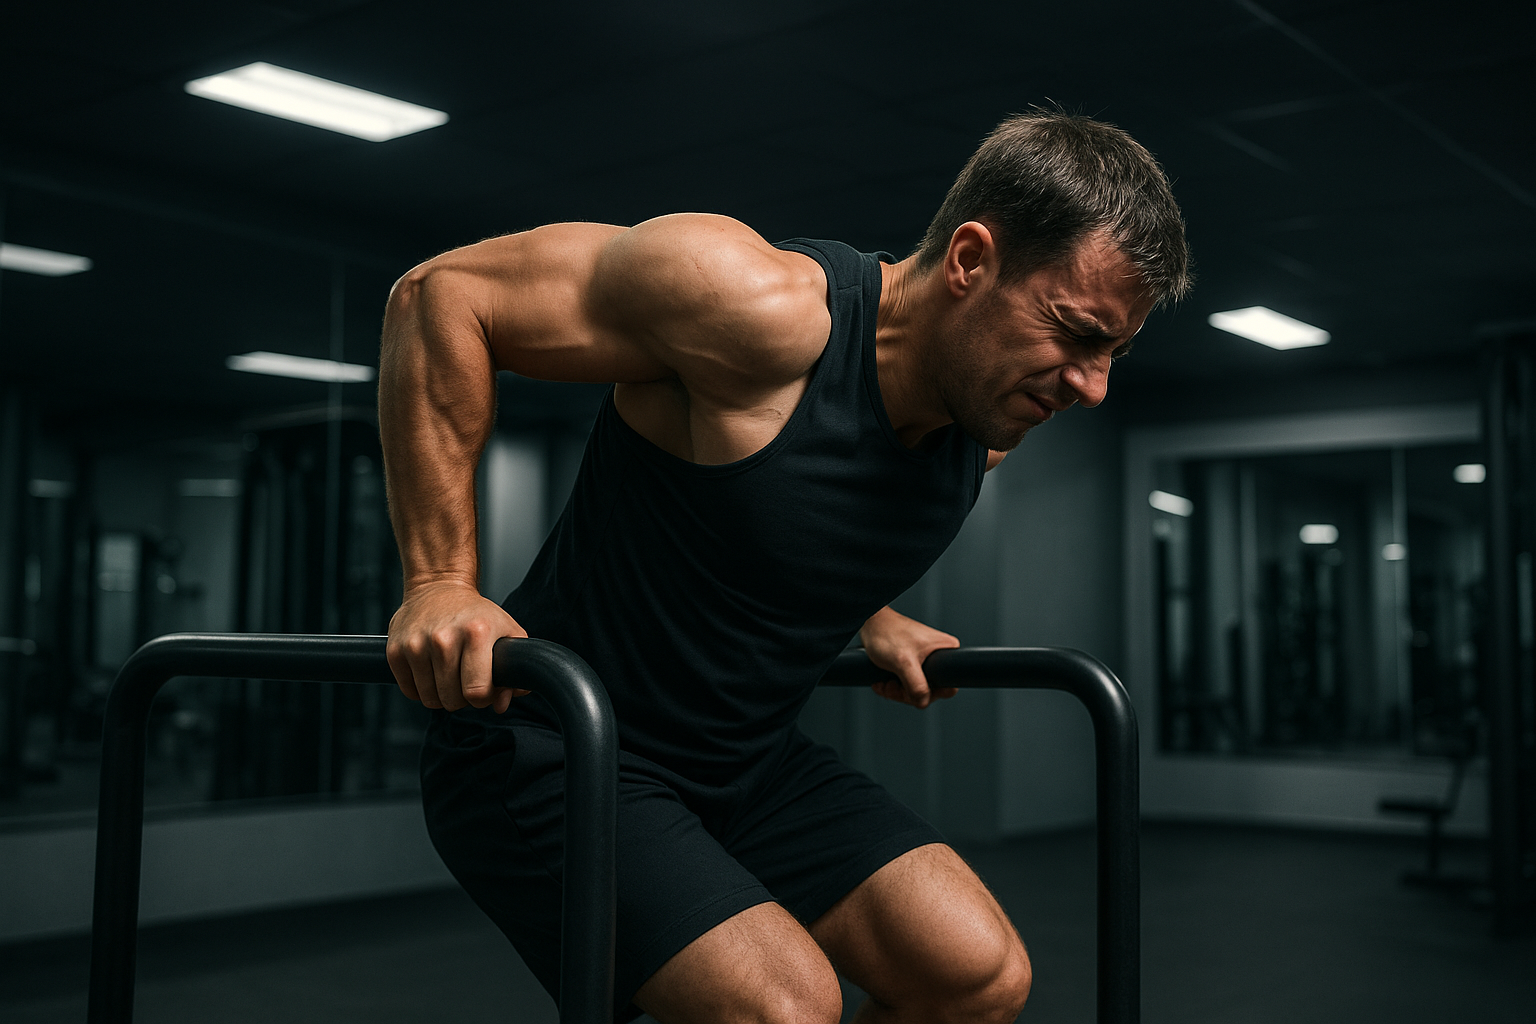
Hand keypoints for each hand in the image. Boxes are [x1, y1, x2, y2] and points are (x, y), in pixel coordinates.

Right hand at [386, 579, 527, 712]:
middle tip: (465, 681)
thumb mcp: (506, 632)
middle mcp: (444, 638)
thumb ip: (513, 670)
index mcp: (477, 633)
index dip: (483, 699)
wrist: (439, 586)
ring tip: (448, 675)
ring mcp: (416, 644)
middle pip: (452, 700)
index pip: (477, 692)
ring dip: (441, 695)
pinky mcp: (395, 650)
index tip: (483, 690)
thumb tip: (501, 705)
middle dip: (462, 699)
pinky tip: (430, 671)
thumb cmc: (476, 614)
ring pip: (430, 699)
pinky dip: (421, 689)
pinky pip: (410, 691)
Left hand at [859, 606, 959, 708]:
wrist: (868, 622)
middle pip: (930, 690)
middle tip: (890, 686)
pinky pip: (906, 684)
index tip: (910, 689)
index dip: (930, 694)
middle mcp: (939, 655)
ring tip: (883, 683)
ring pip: (916, 689)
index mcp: (947, 650)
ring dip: (897, 691)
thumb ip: (916, 685)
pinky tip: (881, 682)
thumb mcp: (903, 662)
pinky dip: (893, 687)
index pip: (949, 686)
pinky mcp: (911, 663)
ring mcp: (925, 660)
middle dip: (907, 693)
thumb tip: (923, 703)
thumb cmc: (886, 634)